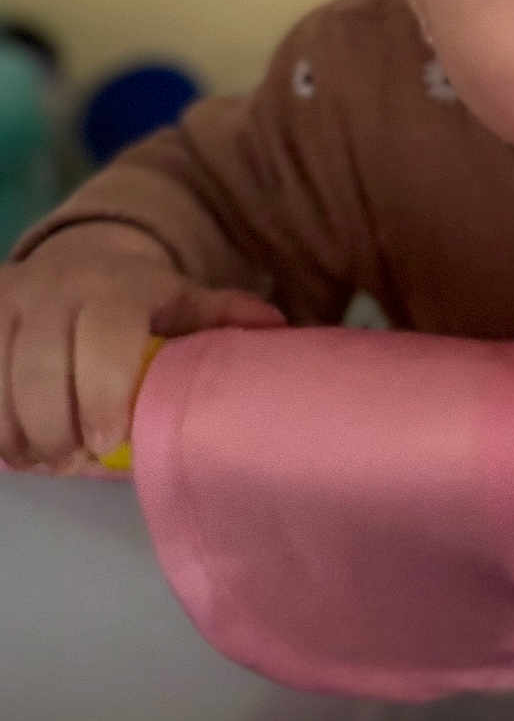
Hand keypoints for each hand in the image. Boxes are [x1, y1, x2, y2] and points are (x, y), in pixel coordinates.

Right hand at [0, 223, 283, 470]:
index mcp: (111, 286)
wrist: (73, 262)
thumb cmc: (138, 300)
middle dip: (55, 433)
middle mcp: (50, 291)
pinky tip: (18, 440)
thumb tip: (279, 332)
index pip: (102, 340)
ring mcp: (4, 308)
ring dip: (19, 438)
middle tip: (73, 459)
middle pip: (38, 375)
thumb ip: (224, 316)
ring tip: (47, 454)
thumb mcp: (183, 300)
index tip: (110, 440)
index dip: (103, 394)